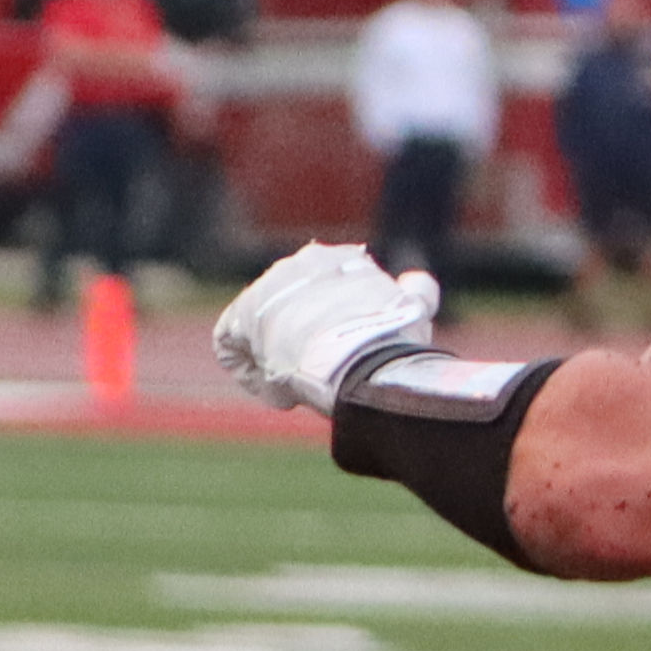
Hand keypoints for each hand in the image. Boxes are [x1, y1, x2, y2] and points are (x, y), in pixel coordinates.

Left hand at [212, 242, 441, 415]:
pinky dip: (252, 374)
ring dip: (277, 362)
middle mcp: (297, 264)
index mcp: (338, 260)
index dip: (330, 329)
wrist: (359, 354)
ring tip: (301, 386)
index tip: (341, 354)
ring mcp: (266, 289)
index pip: (323, 293)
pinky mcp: (240, 316)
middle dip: (299, 344)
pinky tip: (279, 390)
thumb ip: (418, 293)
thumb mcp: (414, 310)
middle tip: (318, 373)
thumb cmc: (391, 337)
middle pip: (289, 311)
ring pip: (261, 332)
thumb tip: (414, 281)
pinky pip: (233, 347)